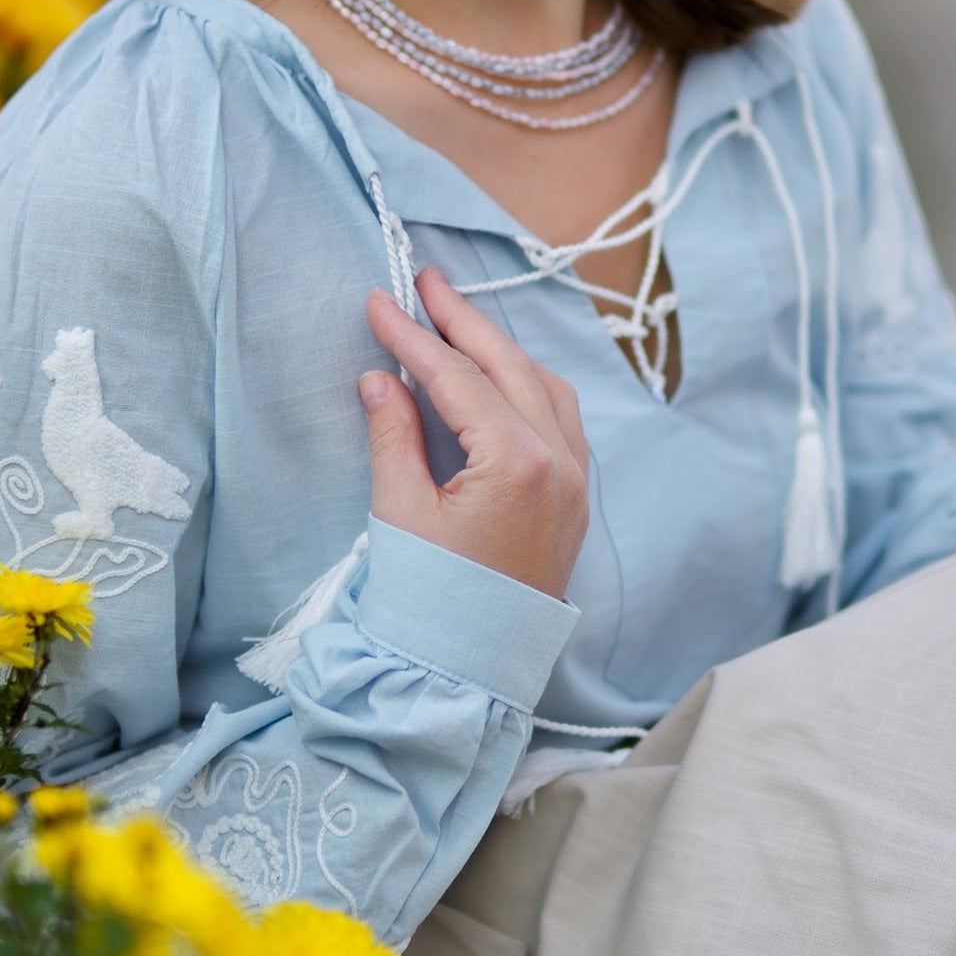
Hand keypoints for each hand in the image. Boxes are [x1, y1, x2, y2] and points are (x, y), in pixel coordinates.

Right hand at [359, 267, 589, 598]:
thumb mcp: (400, 514)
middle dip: (463, 321)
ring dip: (500, 350)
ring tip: (454, 321)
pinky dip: (526, 386)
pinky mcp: (574, 502)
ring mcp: (575, 483)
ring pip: (544, 388)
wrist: (471, 674)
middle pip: (510, 367)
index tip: (380, 301)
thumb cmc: (431, 602)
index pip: (458, 378)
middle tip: (424, 281)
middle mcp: (559, 464)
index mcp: (517, 463)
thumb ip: (393, 436)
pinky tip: (495, 376)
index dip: (413, 336)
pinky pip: (560, 421)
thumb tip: (381, 378)